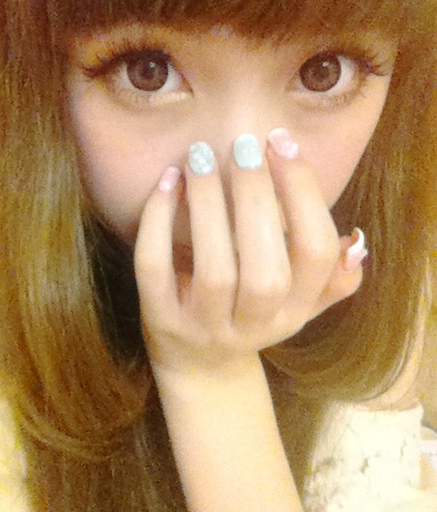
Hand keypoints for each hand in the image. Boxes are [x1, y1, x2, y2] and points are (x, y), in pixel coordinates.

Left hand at [134, 136, 364, 376]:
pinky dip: (158, 225)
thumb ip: (331, 278)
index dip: (304, 196)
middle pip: (266, 270)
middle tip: (243, 145)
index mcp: (296, 310)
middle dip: (257, 199)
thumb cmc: (253, 315)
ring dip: (208, 206)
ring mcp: (205, 327)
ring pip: (213, 271)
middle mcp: (256, 324)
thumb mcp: (299, 304)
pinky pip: (155, 271)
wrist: (200, 367)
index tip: (282, 144)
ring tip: (200, 156)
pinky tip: (167, 182)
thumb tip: (356, 241)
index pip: (316, 254)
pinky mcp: (161, 320)